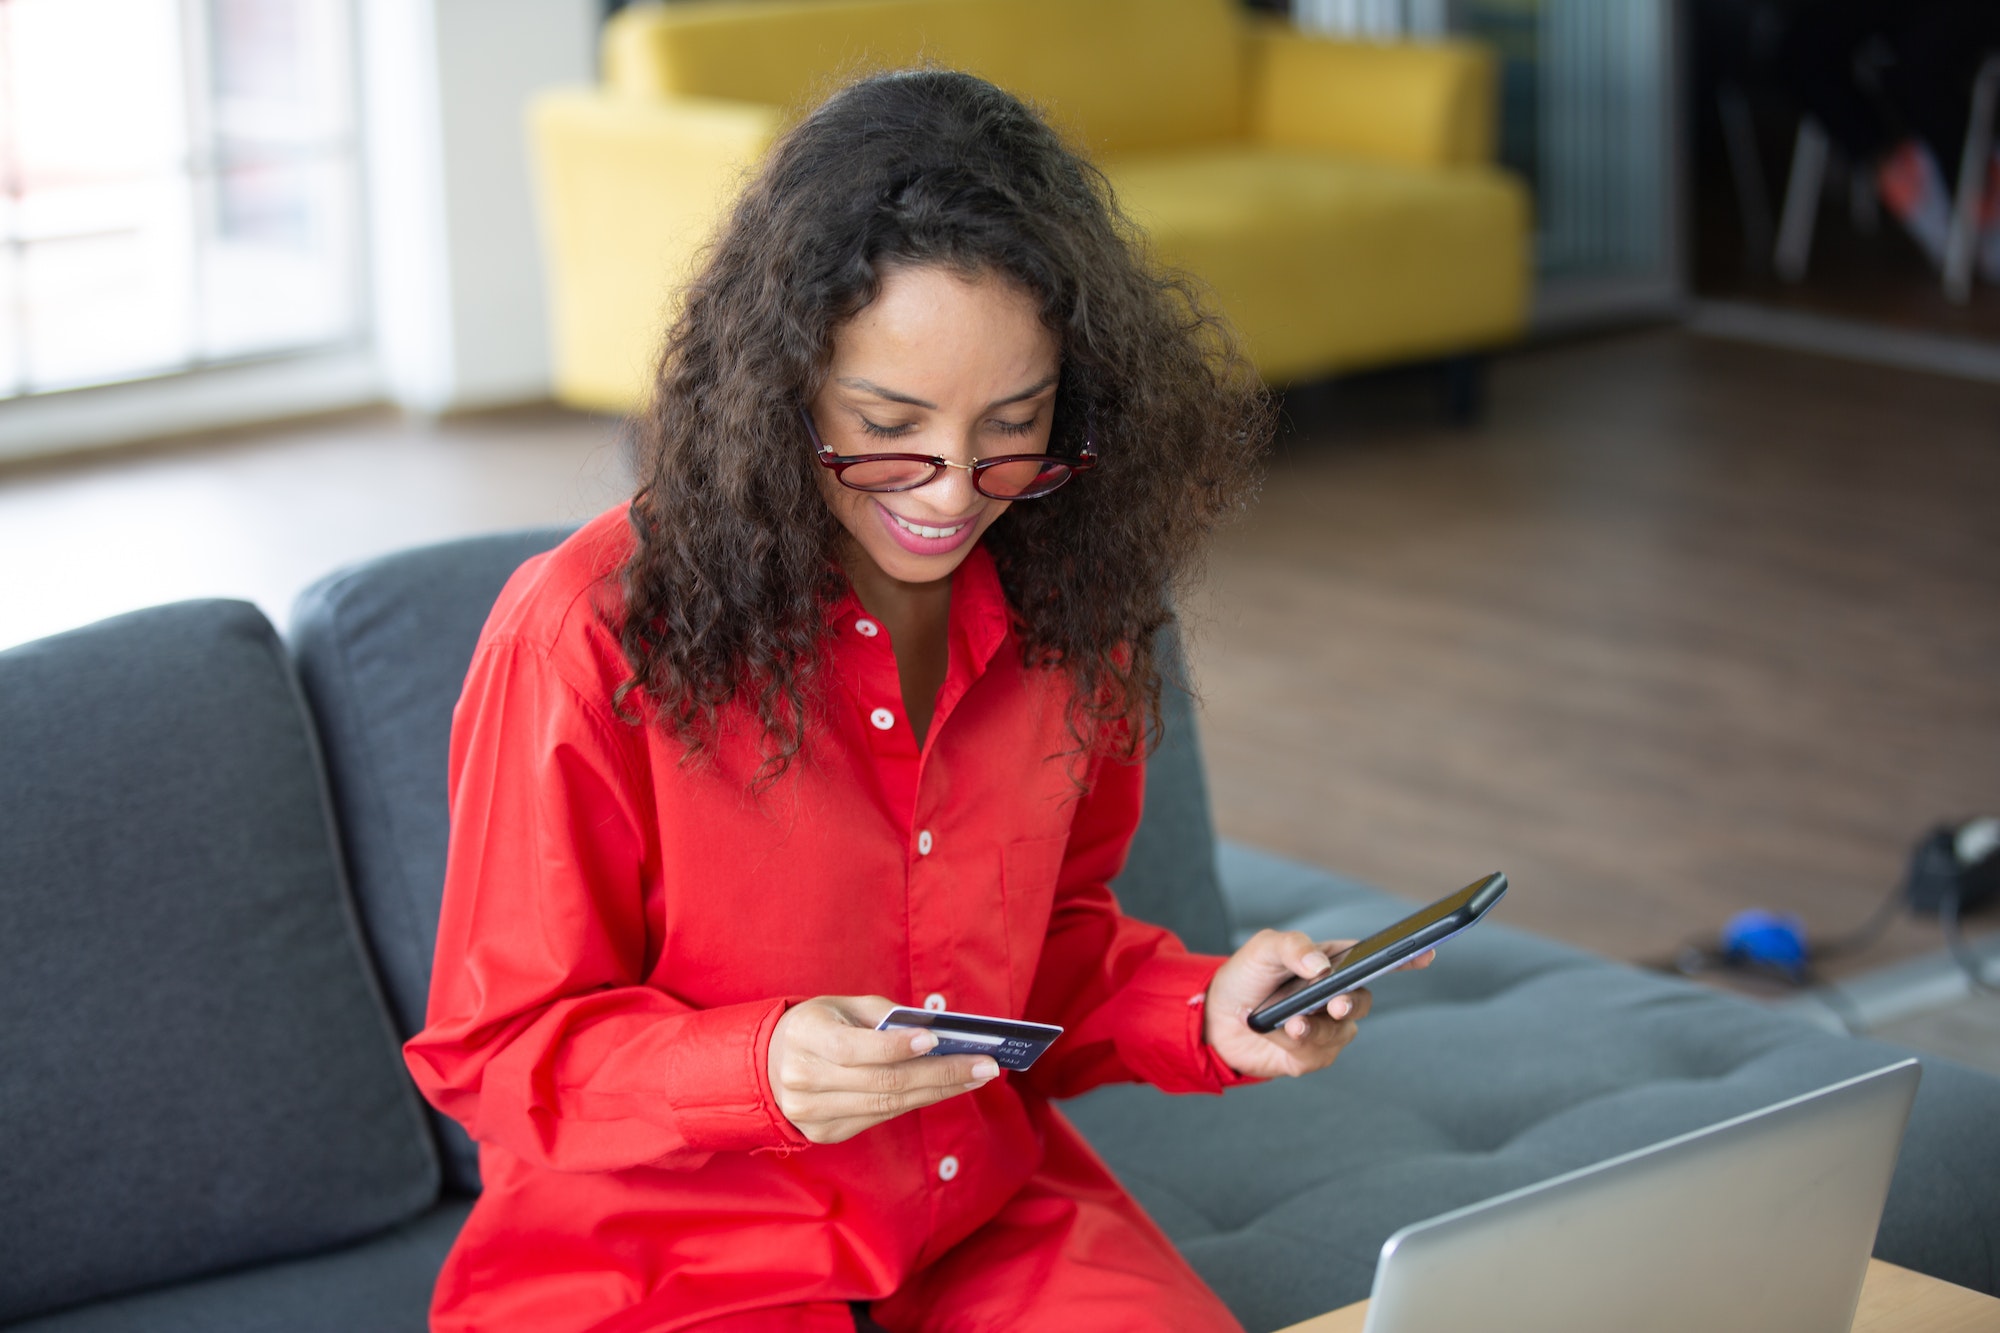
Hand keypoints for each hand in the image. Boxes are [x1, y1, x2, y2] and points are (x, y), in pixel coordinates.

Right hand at [767, 996, 998, 1144]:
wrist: (768, 1065)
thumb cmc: (816, 1026)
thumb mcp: (839, 1006)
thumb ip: (882, 1015)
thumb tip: (934, 1030)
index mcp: (803, 1038)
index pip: (855, 1048)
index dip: (896, 1047)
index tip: (936, 1040)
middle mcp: (803, 1079)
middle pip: (882, 1082)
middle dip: (939, 1074)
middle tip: (984, 1064)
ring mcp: (811, 1113)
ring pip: (887, 1105)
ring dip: (938, 1091)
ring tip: (976, 1075)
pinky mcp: (825, 1132)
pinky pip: (880, 1117)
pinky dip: (916, 1101)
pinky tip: (946, 1088)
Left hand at [1203, 930, 1434, 1079]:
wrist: (1215, 1016)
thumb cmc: (1246, 975)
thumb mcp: (1264, 948)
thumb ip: (1293, 947)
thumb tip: (1320, 965)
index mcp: (1332, 964)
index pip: (1375, 961)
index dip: (1404, 959)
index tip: (1426, 954)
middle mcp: (1336, 997)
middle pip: (1363, 1001)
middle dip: (1351, 1003)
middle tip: (1335, 1004)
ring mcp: (1326, 1028)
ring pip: (1340, 1032)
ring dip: (1314, 1027)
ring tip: (1289, 1021)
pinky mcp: (1311, 1056)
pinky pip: (1317, 1054)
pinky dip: (1296, 1043)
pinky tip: (1282, 1032)